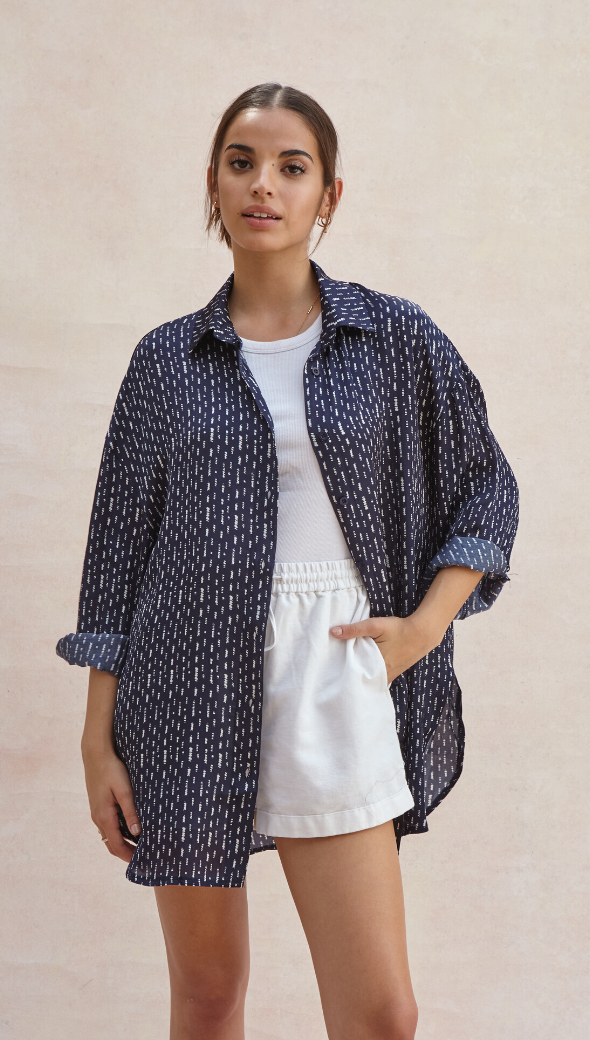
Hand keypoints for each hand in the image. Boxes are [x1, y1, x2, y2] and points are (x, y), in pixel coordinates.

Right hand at [82, 745, 140, 864]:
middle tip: (142, 859)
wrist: (95, 754)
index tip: (141, 863)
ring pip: (109, 836)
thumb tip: (136, 832)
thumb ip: (130, 811)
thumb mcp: (124, 789)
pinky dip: (118, 833)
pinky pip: (107, 826)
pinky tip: (129, 830)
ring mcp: (96, 812)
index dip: (128, 856)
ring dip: (122, 843)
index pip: (116, 845)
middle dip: (125, 853)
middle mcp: (98, 817)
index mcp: (104, 816)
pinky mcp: (98, 805)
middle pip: (111, 844)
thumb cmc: (112, 769)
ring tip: (138, 847)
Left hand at [330, 613, 439, 683]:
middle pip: (363, 679)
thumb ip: (354, 629)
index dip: (345, 673)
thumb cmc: (398, 629)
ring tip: (351, 673)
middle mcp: (383, 674)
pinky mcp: (396, 671)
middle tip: (340, 674)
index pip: (355, 674)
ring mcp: (391, 674)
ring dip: (364, 677)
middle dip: (353, 677)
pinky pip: (382, 678)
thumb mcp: (375, 625)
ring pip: (373, 680)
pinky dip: (374, 675)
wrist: (423, 633)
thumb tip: (333, 632)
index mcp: (375, 664)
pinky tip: (368, 670)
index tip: (334, 672)